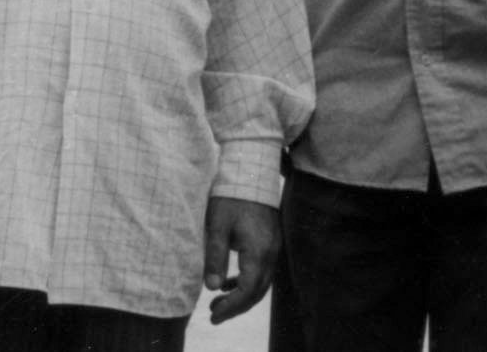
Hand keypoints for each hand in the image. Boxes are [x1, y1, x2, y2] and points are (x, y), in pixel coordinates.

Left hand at [203, 195, 279, 323]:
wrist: (250, 172)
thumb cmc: (230, 197)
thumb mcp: (217, 227)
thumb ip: (215, 258)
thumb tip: (212, 287)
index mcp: (258, 252)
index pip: (248, 291)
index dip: (231, 307)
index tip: (213, 315)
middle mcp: (271, 253)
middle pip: (257, 292)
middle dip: (236, 307)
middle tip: (213, 314)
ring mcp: (274, 247)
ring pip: (261, 283)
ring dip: (241, 295)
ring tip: (217, 302)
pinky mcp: (271, 241)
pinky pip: (262, 270)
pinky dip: (246, 281)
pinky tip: (229, 283)